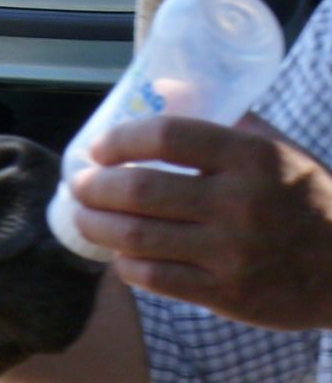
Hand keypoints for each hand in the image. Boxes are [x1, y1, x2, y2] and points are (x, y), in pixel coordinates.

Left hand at [71, 115, 331, 329]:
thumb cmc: (305, 199)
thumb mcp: (277, 150)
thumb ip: (225, 121)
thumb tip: (164, 87)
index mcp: (252, 156)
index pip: (168, 136)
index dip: (121, 140)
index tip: (98, 148)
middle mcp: (240, 203)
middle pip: (140, 190)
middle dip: (94, 187)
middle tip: (77, 185)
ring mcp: (232, 252)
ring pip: (137, 237)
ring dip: (96, 225)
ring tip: (82, 217)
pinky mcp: (227, 295)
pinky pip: (154, 278)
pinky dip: (125, 264)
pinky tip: (119, 253)